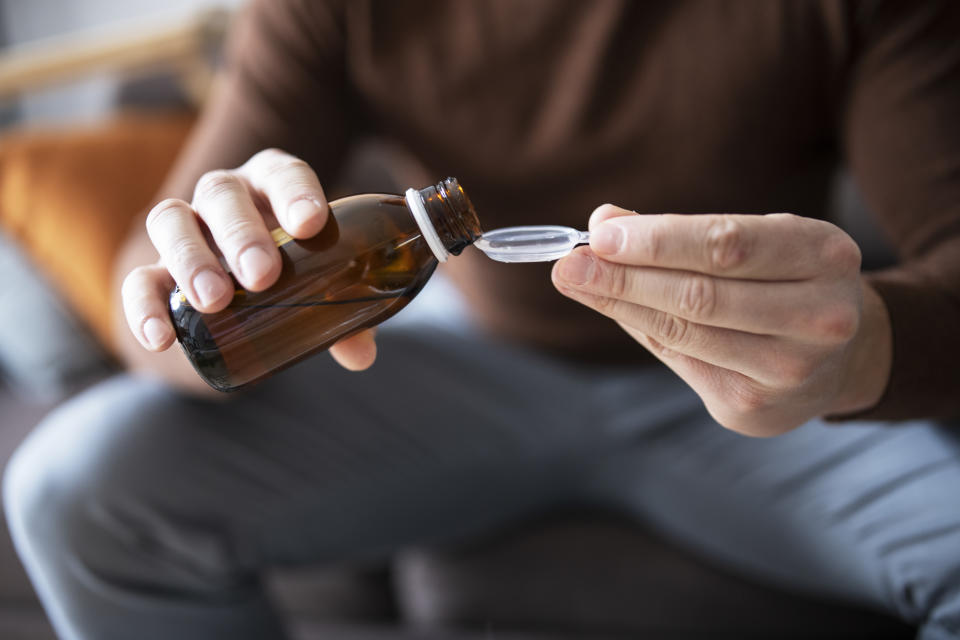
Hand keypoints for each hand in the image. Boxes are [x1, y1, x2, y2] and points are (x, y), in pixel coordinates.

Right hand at [121, 148, 376, 373]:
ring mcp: (185, 228)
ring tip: (214, 302)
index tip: (312, 224)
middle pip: (222, 193)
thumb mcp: (323, 286)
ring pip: (171, 219)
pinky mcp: (153, 269)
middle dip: (242, 233)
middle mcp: (225, 196)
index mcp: (273, 185)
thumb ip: (346, 315)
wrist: (243, 293)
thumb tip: (361, 354)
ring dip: (191, 259)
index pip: (282, 173)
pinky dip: (144, 307)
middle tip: (263, 276)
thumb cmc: (295, 274)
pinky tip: (162, 338)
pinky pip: (137, 279)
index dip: (296, 193)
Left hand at [552, 205, 891, 435]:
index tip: (599, 234)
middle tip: (568, 263)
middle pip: (701, 296)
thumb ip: (681, 235)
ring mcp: (792, 370)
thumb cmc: (785, 281)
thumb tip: (602, 220)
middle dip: (625, 277)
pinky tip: (615, 309)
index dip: (658, 241)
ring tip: (575, 280)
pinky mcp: (758, 408)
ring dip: (621, 304)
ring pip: (686, 332)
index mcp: (824, 256)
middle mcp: (820, 316)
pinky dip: (643, 331)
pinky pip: (683, 361)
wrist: (842, 356)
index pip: (726, 245)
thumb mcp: (755, 241)